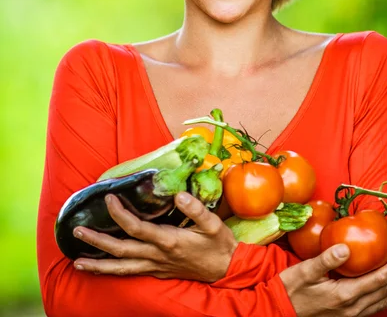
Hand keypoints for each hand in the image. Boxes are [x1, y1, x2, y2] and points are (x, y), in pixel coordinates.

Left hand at [73, 192, 237, 280]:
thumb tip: (178, 195)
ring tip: (78, 261)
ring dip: (98, 264)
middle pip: (121, 250)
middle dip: (97, 242)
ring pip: (121, 268)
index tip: (109, 198)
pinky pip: (130, 273)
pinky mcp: (157, 271)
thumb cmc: (219, 246)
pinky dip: (112, 271)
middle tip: (77, 232)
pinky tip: (101, 268)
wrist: (226, 271)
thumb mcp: (213, 225)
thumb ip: (196, 210)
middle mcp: (157, 256)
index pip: (136, 228)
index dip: (119, 214)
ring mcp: (155, 266)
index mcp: (168, 242)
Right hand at [280, 244, 386, 316]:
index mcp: (344, 294)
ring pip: (382, 302)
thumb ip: (326, 259)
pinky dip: (386, 296)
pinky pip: (375, 307)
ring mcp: (352, 314)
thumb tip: (345, 247)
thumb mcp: (305, 270)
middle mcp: (353, 307)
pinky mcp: (348, 316)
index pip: (378, 280)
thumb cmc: (292, 288)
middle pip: (385, 292)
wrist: (281, 309)